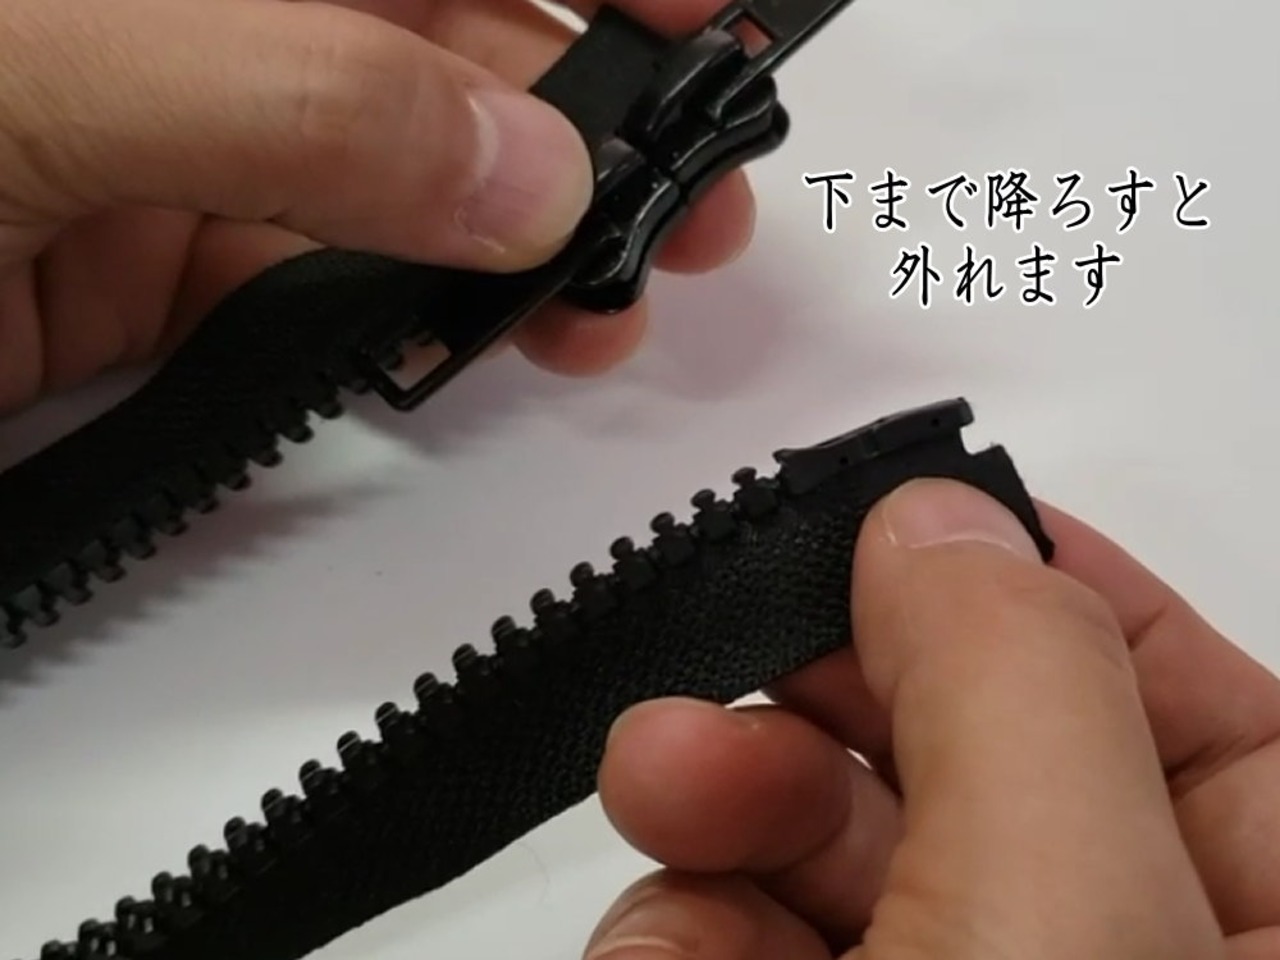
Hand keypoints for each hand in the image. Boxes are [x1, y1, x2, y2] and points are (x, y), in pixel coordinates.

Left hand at [0, 0, 752, 414]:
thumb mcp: (54, 73)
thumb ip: (303, 104)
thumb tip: (524, 174)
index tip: (711, 19)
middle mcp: (199, 31)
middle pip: (438, 57)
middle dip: (583, 125)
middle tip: (690, 205)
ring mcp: (177, 151)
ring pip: (393, 192)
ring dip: (511, 248)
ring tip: (608, 306)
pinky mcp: (150, 278)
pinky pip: (313, 298)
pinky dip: (403, 331)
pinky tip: (474, 348)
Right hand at [587, 479, 1279, 959]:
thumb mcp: (1059, 922)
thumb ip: (1017, 690)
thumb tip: (940, 521)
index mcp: (1267, 952)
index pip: (1214, 729)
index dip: (1070, 606)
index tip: (927, 529)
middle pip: (973, 770)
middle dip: (838, 697)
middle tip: (747, 648)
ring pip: (827, 855)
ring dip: (724, 803)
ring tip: (665, 786)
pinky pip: (731, 941)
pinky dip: (683, 933)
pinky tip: (671, 953)